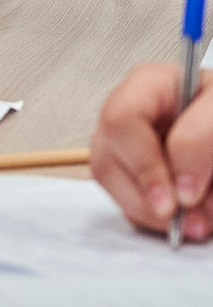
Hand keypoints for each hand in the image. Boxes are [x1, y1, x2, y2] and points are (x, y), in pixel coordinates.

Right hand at [91, 60, 212, 240]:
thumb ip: (199, 140)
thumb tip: (180, 188)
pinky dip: (156, 220)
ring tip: (196, 220)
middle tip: (187, 220)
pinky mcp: (132, 173)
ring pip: (112, 187)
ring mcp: (125, 145)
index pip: (122, 121)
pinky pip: (127, 203)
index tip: (174, 202)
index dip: (144, 165)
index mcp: (148, 86)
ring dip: (153, 214)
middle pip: (107, 159)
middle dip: (148, 199)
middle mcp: (128, 115)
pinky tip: (187, 216)